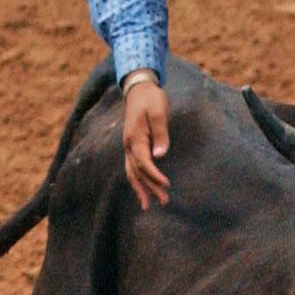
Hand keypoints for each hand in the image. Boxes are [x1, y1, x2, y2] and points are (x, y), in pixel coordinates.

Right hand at [120, 73, 171, 210]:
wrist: (139, 90)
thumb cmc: (151, 99)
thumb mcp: (159, 112)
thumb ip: (161, 133)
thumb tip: (161, 155)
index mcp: (134, 137)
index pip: (143, 162)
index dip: (154, 175)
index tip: (166, 184)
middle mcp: (128, 145)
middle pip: (137, 172)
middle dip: (149, 188)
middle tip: (163, 201)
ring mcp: (129, 147)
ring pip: (132, 173)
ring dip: (141, 188)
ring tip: (149, 204)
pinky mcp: (133, 147)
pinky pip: (133, 168)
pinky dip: (138, 180)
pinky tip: (144, 189)